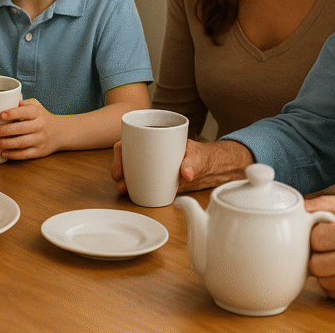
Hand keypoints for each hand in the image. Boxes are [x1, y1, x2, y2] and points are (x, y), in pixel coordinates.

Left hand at [0, 99, 59, 159]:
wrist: (60, 132)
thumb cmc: (41, 117)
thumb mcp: (35, 106)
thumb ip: (21, 103)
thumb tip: (3, 97)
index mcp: (37, 112)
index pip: (25, 112)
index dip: (12, 113)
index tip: (0, 115)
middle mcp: (40, 125)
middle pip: (21, 128)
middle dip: (5, 131)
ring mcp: (40, 139)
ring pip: (21, 142)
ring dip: (6, 143)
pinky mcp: (39, 151)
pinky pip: (25, 154)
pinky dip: (13, 155)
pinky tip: (3, 153)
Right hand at [112, 139, 246, 195]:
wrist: (215, 169)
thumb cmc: (204, 156)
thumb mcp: (198, 157)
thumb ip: (192, 163)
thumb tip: (186, 173)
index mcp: (157, 140)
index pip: (131, 141)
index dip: (120, 152)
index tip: (120, 166)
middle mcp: (152, 152)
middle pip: (128, 157)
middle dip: (120, 169)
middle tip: (120, 182)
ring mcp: (154, 166)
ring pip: (133, 170)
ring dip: (126, 180)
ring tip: (124, 190)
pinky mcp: (159, 179)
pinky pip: (143, 182)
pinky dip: (136, 187)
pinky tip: (133, 194)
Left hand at [306, 196, 334, 302]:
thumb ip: (319, 204)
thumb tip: (293, 209)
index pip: (315, 239)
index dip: (315, 236)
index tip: (324, 233)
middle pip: (315, 264)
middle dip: (317, 254)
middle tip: (328, 248)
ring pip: (320, 279)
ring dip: (323, 269)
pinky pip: (330, 291)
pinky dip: (331, 282)